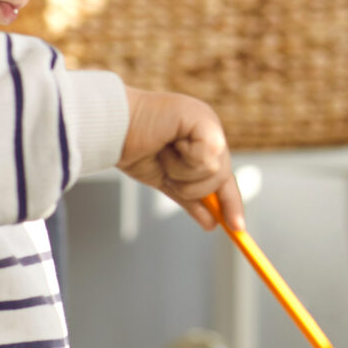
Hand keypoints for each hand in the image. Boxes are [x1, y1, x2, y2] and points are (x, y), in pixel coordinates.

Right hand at [119, 87, 240, 230]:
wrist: (110, 129)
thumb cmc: (133, 148)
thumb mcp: (166, 181)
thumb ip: (190, 199)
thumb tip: (212, 224)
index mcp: (203, 143)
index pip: (224, 177)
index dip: (231, 203)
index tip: (237, 229)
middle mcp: (210, 131)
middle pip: (221, 178)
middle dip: (191, 185)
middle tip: (166, 166)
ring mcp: (208, 122)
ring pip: (214, 171)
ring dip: (182, 171)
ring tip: (164, 152)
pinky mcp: (203, 118)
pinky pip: (207, 157)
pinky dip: (184, 160)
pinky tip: (169, 145)